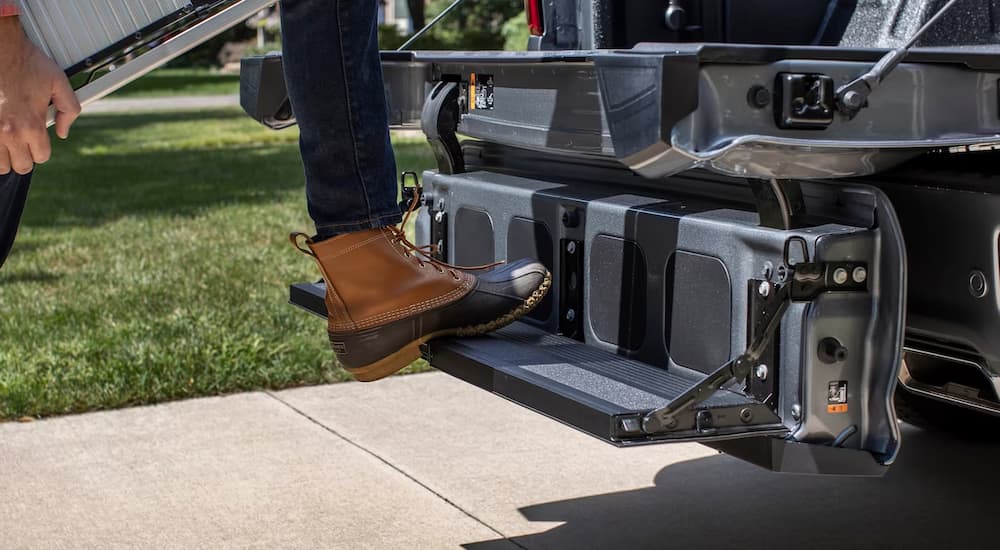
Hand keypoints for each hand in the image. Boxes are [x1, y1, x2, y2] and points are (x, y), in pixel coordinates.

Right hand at [0, 17, 80, 174]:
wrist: (0, 47)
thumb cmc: (28, 62)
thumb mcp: (59, 83)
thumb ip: (70, 110)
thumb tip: (63, 133)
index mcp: (32, 126)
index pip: (41, 157)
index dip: (41, 149)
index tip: (38, 140)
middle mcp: (10, 132)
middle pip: (20, 166)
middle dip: (24, 157)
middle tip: (22, 143)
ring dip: (4, 156)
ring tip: (7, 143)